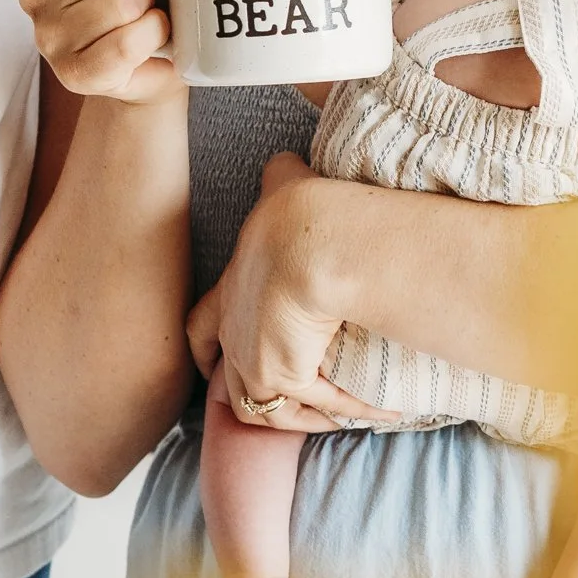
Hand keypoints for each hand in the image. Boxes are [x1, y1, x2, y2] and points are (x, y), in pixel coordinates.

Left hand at [187, 155, 397, 426]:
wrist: (312, 241)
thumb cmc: (297, 210)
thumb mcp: (283, 183)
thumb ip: (281, 175)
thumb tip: (287, 161)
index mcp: (230, 290)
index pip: (201, 328)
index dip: (206, 350)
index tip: (212, 365)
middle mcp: (234, 331)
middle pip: (227, 382)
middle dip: (244, 397)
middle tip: (275, 404)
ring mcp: (253, 359)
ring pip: (265, 408)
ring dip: (301, 415)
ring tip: (337, 416)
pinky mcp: (282, 377)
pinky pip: (316, 407)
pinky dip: (345, 411)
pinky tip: (376, 410)